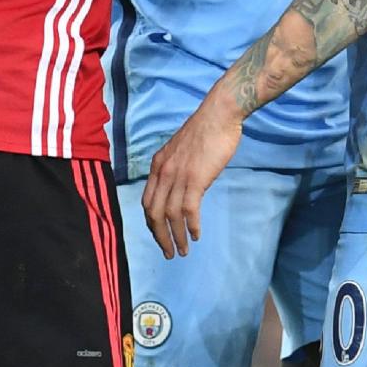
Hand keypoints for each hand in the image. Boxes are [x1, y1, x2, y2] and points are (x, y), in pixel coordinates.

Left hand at [142, 98, 244, 257]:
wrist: (219, 114)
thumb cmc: (206, 131)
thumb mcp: (182, 152)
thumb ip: (178, 170)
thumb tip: (184, 189)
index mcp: (158, 165)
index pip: (147, 201)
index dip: (152, 223)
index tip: (160, 236)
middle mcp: (163, 172)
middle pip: (154, 213)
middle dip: (160, 236)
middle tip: (169, 252)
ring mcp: (178, 175)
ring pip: (170, 215)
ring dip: (176, 237)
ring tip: (184, 250)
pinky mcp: (196, 178)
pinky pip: (188, 209)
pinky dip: (190, 226)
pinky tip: (196, 235)